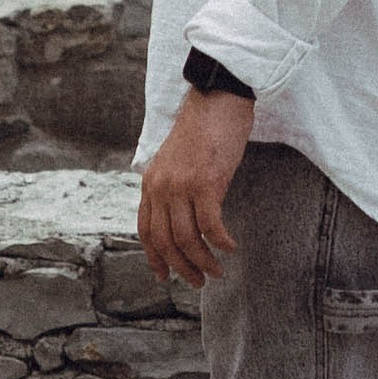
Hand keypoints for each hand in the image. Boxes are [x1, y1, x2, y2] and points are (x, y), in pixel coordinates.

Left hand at [137, 87, 253, 289]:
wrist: (217, 97)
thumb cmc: (203, 126)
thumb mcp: (176, 159)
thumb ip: (172, 186)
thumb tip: (181, 216)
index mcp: (151, 182)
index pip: (146, 230)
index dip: (155, 257)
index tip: (165, 276)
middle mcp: (161, 187)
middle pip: (165, 241)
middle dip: (182, 267)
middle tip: (198, 281)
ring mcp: (182, 185)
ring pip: (187, 239)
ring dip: (203, 261)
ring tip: (217, 271)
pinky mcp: (207, 183)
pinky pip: (211, 225)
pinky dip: (221, 242)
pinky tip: (231, 247)